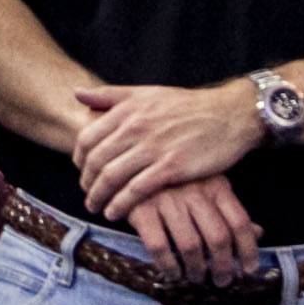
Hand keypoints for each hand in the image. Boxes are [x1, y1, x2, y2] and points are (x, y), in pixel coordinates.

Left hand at [72, 79, 262, 227]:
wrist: (227, 116)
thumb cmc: (186, 106)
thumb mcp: (146, 92)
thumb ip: (110, 95)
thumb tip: (76, 93)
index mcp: (127, 109)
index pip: (88, 136)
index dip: (79, 157)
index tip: (80, 170)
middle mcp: (136, 127)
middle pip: (96, 159)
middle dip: (86, 181)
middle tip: (86, 195)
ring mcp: (153, 147)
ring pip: (112, 176)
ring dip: (98, 196)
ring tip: (96, 207)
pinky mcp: (171, 167)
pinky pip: (136, 189)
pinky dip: (121, 203)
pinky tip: (115, 212)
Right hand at [123, 173, 263, 287]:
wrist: (127, 153)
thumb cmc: (175, 175)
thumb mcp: (208, 182)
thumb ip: (230, 209)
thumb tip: (259, 233)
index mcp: (215, 183)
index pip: (239, 222)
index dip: (248, 251)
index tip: (248, 270)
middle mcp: (194, 190)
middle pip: (218, 238)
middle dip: (223, 267)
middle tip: (222, 281)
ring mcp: (167, 198)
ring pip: (190, 246)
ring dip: (196, 270)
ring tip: (196, 277)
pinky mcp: (141, 207)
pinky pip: (159, 246)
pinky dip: (168, 266)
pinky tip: (171, 272)